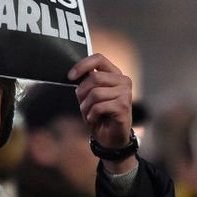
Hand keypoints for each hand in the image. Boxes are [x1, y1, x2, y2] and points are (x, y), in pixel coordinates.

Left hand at [68, 53, 136, 171]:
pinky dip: (91, 115)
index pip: (98, 59)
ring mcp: (126, 93)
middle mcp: (123, 81)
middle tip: (82, 104)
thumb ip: (87, 82)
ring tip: (89, 114)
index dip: (82, 65)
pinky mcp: (123, 106)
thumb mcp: (90, 95)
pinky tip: (94, 119)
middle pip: (94, 77)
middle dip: (82, 93)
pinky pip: (99, 107)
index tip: (71, 76)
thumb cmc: (100, 114)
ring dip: (86, 107)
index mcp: (115, 74)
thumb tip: (74, 74)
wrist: (111, 138)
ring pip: (95, 93)